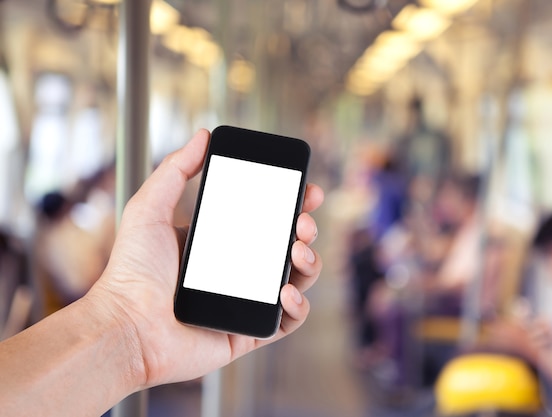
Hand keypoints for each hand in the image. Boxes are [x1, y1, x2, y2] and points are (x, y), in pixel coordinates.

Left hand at [86, 129, 323, 388]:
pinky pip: (288, 319)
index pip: (267, 219)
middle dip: (306, 230)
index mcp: (221, 242)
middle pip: (289, 246)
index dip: (292, 205)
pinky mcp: (250, 331)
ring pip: (297, 279)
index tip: (306, 192)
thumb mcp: (150, 208)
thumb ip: (174, 169)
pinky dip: (298, 305)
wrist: (126, 326)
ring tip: (298, 251)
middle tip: (303, 222)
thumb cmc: (131, 272)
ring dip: (309, 263)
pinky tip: (285, 291)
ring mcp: (246, 301)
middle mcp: (238, 270)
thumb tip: (202, 136)